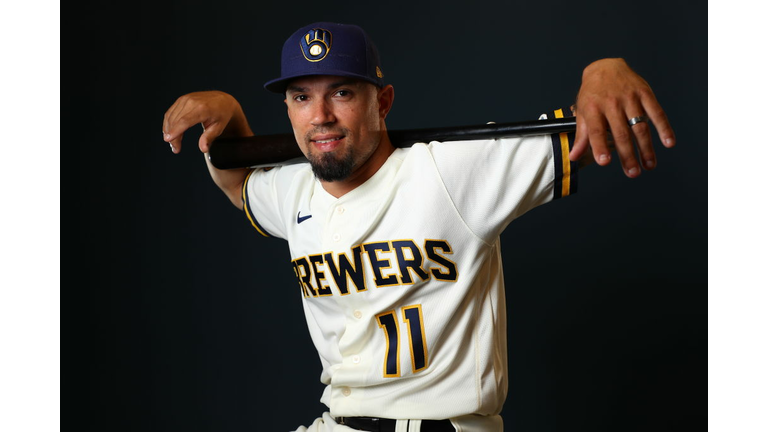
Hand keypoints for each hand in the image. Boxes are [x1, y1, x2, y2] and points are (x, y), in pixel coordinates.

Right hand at [162, 90, 251, 153]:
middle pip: (176, 121)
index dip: (175, 131)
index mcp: (202, 109)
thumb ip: (208, 138)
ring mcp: (185, 99)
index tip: (168, 140)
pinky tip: (172, 132)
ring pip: (170, 117)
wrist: (223, 100)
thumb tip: (203, 149)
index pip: (184, 121)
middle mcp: (192, 102)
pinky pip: (171, 112)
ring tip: (174, 143)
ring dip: (168, 131)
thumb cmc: (222, 114)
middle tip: (175, 149)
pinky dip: (169, 123)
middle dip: (172, 136)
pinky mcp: (182, 99)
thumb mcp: (218, 128)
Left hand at [570, 58, 675, 177]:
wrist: (605, 66)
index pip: (596, 130)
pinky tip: (668, 142)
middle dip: (627, 155)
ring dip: (646, 147)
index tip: (605, 162)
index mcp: (593, 108)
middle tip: (632, 173)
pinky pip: (656, 112)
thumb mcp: (583, 112)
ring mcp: (630, 98)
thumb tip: (574, 156)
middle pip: (621, 133)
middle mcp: (611, 103)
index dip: (600, 147)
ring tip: (649, 165)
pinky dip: (664, 127)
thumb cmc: (593, 94)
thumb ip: (582, 135)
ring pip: (639, 126)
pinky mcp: (645, 93)